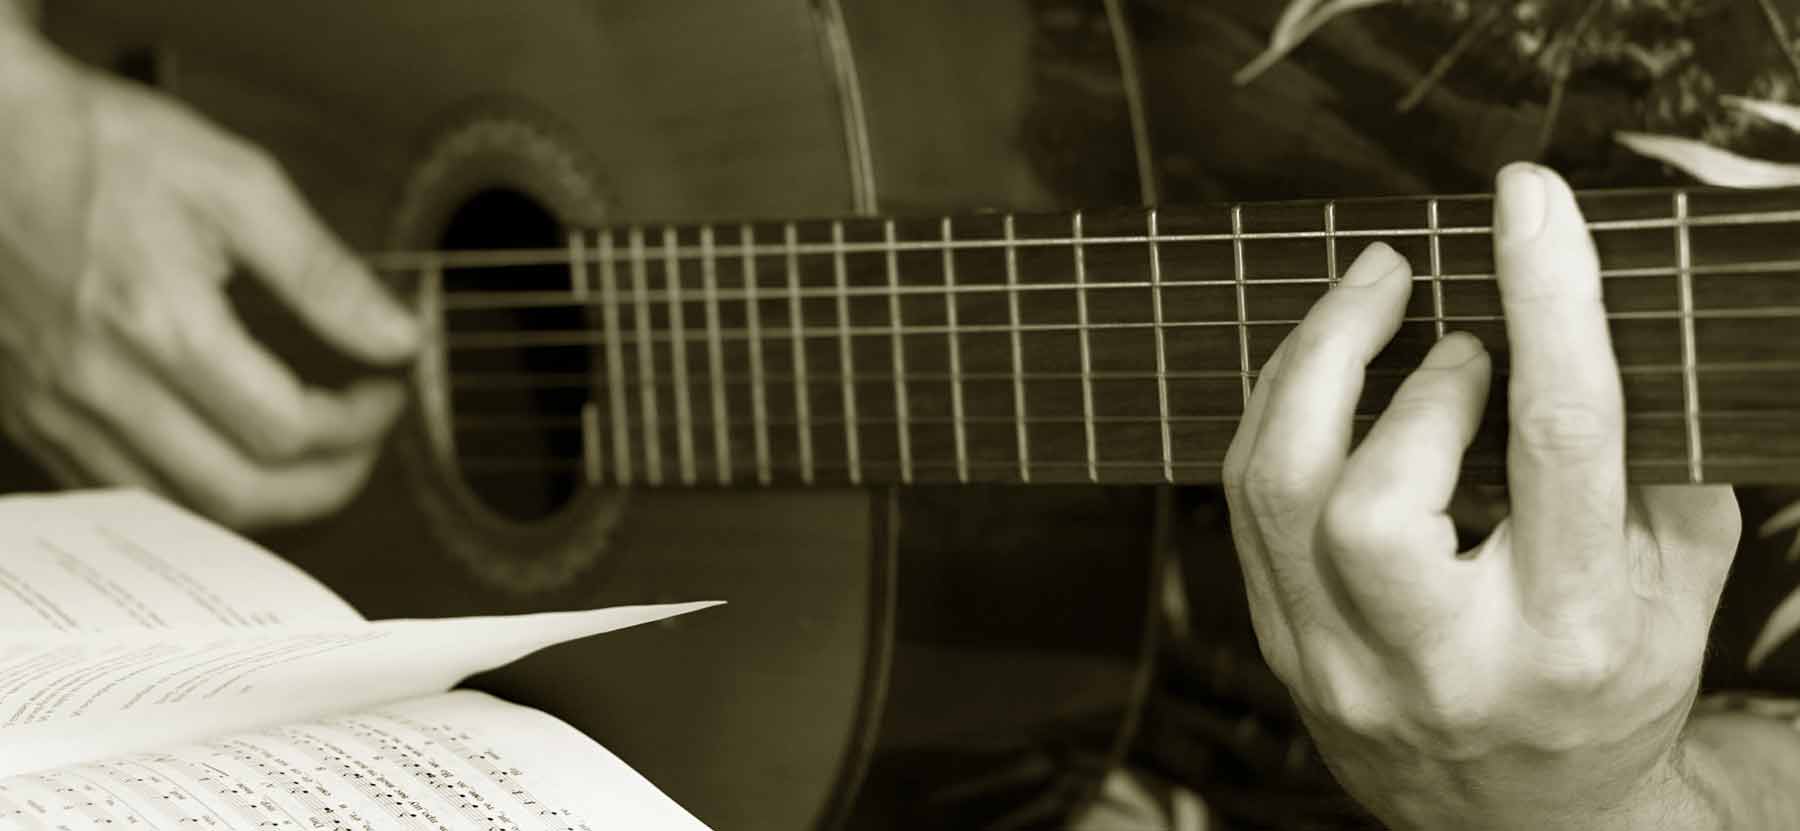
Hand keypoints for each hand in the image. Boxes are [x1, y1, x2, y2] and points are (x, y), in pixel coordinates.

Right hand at [0, 32, 418, 527]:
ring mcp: (57, 408)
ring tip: (314, 457)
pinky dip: (191, 495)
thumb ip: (324, 274)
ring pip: (179, 510)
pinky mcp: (30, 414)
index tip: (387, 388)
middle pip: (240, 494)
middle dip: (329, 481)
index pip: (289, 429)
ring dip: (264, 501)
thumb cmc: (98, 145)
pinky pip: (120, 492)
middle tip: (365, 438)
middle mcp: (101, 383)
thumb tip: (398, 338)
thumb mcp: (235, 185)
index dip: (360, 423)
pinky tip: (230, 455)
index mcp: (160, 325)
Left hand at [1221, 163, 1740, 828]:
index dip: (1546, 301)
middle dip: (1402, 374)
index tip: (1529, 204)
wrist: (1527, 824)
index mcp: (1574, 633)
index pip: (1557, 443)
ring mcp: (1343, 668)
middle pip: (1372, 499)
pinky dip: (1279, 414)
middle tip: (1444, 315)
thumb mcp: (1681, 576)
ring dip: (1316, 364)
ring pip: (1276, 493)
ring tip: (1371, 296)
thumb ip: (1652, 449)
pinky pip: (1245, 507)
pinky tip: (1322, 373)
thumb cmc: (1613, 677)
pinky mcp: (1282, 653)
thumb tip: (1590, 304)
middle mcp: (1444, 662)